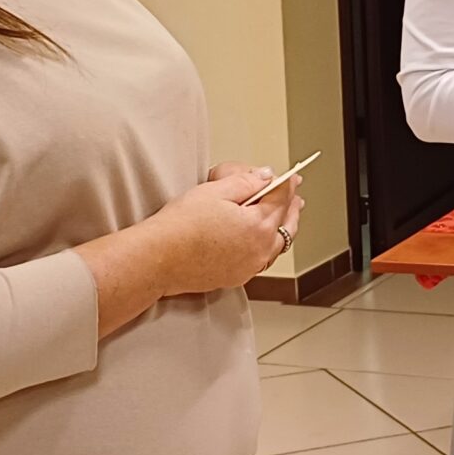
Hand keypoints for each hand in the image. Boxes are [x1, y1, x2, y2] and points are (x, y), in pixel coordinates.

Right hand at [148, 172, 298, 295]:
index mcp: (258, 226)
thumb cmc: (180, 226)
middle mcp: (258, 251)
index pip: (281, 200)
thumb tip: (266, 177)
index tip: (293, 178)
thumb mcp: (214, 191)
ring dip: (282, 230)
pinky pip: (261, 260)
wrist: (157, 259)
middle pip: (285, 226)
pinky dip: (267, 247)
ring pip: (276, 246)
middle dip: (291, 209)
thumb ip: (246, 182)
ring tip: (284, 219)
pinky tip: (262, 242)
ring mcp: (248, 267)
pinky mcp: (235, 277)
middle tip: (296, 198)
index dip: (288, 185)